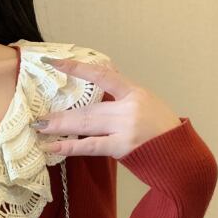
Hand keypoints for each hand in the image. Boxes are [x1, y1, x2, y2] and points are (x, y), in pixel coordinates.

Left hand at [31, 56, 183, 159]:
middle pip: (89, 107)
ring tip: (40, 128)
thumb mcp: (145, 104)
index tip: (56, 63)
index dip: (78, 68)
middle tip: (39, 116)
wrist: (178, 154)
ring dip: (60, 127)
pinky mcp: (122, 146)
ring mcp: (125, 127)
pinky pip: (90, 146)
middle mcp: (129, 107)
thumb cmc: (161, 131)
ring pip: (86, 124)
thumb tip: (99, 84)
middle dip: (62, 113)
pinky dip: (70, 146)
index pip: (103, 74)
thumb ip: (122, 96)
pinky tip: (53, 147)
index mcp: (134, 92)